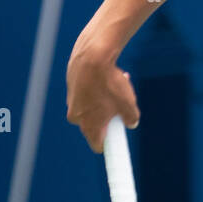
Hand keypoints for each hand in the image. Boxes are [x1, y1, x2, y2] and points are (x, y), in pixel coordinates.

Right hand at [66, 34, 139, 152]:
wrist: (93, 56)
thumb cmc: (110, 83)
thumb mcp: (128, 103)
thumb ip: (131, 118)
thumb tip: (132, 123)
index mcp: (88, 126)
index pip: (97, 145)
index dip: (109, 142)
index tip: (117, 137)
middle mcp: (76, 116)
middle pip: (94, 123)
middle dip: (107, 116)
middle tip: (119, 104)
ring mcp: (72, 100)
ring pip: (91, 104)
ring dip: (103, 99)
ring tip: (117, 84)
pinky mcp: (71, 85)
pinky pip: (86, 90)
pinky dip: (96, 86)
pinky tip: (107, 74)